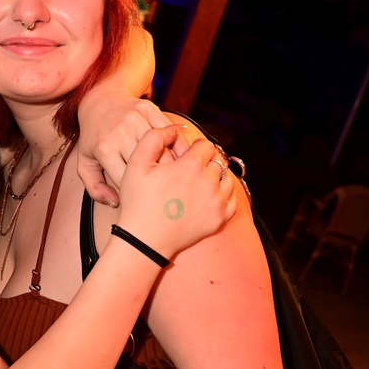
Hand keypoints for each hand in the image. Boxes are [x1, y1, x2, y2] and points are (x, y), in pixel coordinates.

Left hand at [77, 95, 175, 205]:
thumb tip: (116, 202)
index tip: (143, 197)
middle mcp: (119, 133)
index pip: (127, 180)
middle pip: (148, 166)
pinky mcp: (148, 109)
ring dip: (173, 165)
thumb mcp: (85, 163)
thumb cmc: (94, 138)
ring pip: (163, 149)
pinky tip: (184, 157)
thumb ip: (95, 188)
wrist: (99, 100)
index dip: (137, 192)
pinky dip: (179, 145)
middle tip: (166, 192)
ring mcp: (134, 119)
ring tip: (178, 178)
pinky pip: (170, 131)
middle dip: (158, 180)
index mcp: (104, 150)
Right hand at [116, 130, 236, 262]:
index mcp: (190, 166)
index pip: (205, 145)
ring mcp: (216, 203)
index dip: (195, 147)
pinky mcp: (219, 220)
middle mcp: (208, 182)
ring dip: (216, 177)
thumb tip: (174, 128)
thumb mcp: (137, 164)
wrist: (144, 240)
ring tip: (200, 182)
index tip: (185, 155)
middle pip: (217, 161)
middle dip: (205, 162)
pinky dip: (224, 195)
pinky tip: (210, 196)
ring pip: (226, 179)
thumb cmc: (138, 201)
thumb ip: (154, 137)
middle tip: (190, 170)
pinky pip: (232, 200)